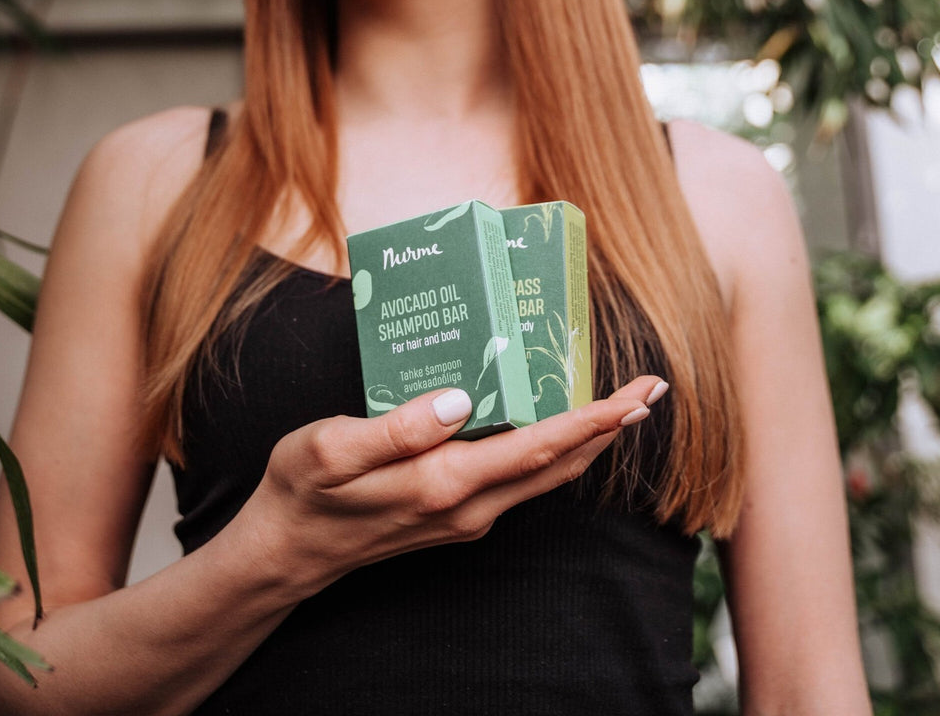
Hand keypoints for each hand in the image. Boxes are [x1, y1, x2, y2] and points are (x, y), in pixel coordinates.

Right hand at [243, 374, 667, 595]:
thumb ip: (398, 426)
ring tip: (619, 405)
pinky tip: (555, 425)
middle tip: (652, 390)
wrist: (288, 550)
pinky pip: (522, 479)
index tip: (637, 393)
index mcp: (445, 483)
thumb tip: (460, 399)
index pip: (539, 446)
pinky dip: (554, 450)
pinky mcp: (456, 512)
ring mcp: (466, 515)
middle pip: (560, 464)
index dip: (595, 418)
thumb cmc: (305, 489)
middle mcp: (468, 506)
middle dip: (610, 427)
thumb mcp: (333, 448)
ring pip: (547, 475)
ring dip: (589, 440)